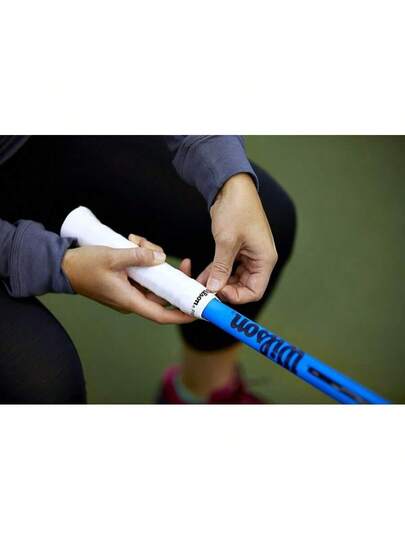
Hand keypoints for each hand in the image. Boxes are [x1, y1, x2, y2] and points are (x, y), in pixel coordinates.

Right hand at [62, 235, 193, 323]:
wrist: (63, 266)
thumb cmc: (84, 267)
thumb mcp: (112, 258)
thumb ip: (138, 257)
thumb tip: (160, 257)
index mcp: (130, 300)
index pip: (162, 314)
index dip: (182, 315)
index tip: (199, 311)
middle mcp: (133, 298)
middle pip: (163, 292)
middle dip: (172, 275)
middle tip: (181, 261)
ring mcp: (130, 289)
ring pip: (154, 278)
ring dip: (153, 259)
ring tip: (139, 242)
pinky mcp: (127, 280)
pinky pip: (143, 271)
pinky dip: (143, 257)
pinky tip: (134, 243)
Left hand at [198, 173, 276, 303]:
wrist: (231, 186)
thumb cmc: (236, 209)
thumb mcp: (226, 241)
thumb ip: (221, 268)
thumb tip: (214, 289)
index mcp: (264, 259)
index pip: (255, 291)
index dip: (236, 296)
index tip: (218, 293)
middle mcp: (259, 260)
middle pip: (244, 287)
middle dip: (224, 290)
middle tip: (205, 292)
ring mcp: (248, 255)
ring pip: (233, 279)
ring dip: (217, 282)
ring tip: (199, 285)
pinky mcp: (237, 250)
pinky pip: (227, 268)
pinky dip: (215, 272)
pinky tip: (201, 276)